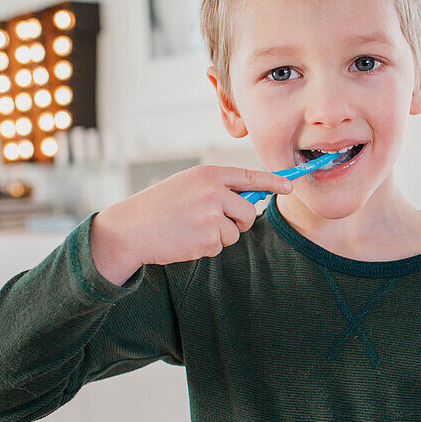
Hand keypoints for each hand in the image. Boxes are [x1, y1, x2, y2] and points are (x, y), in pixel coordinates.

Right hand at [90, 165, 292, 285]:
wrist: (130, 229)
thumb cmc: (160, 206)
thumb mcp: (188, 185)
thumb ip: (218, 188)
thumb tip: (253, 199)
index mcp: (209, 175)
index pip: (249, 177)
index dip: (273, 182)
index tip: (290, 186)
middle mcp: (213, 192)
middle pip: (248, 211)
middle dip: (240, 221)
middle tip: (215, 221)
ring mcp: (211, 215)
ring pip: (235, 232)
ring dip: (219, 235)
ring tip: (191, 228)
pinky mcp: (207, 238)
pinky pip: (220, 246)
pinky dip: (207, 246)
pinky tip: (186, 239)